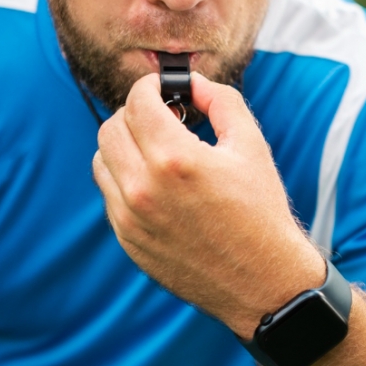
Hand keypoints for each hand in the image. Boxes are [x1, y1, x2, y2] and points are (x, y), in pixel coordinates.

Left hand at [93, 72, 325, 339]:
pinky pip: (109, 194)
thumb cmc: (261, 211)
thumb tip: (191, 84)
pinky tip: (156, 183)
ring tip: (157, 150)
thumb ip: (220, 100)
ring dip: (124, 145)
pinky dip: (125, 178)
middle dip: (135, 113)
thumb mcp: (252, 145)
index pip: (138, 101)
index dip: (150, 86)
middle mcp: (144, 187)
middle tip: (163, 118)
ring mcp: (131, 217)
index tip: (164, 90)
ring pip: (102, 159)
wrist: (263, 281)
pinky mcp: (128, 240)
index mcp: (176, 158)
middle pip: (112, 126)